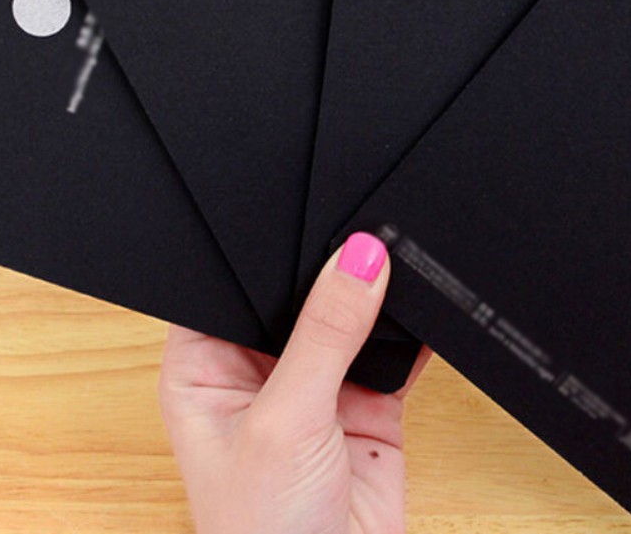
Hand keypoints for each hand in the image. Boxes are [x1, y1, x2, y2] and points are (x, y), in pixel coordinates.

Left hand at [158, 232, 430, 533]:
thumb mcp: (286, 420)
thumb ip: (325, 334)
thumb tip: (358, 260)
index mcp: (205, 367)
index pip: (231, 282)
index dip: (265, 245)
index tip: (307, 209)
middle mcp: (258, 369)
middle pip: (296, 293)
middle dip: (331, 265)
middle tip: (365, 225)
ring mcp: (316, 384)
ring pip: (349, 315)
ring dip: (375, 292)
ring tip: (400, 254)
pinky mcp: (366, 401)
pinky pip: (392, 347)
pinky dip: (412, 328)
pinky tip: (425, 301)